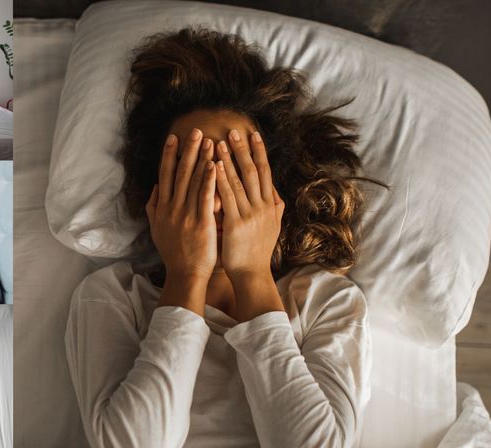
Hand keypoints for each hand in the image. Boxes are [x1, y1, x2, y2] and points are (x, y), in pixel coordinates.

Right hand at [146, 129, 217, 282]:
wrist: (185, 274)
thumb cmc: (174, 253)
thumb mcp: (157, 229)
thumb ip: (154, 208)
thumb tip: (155, 189)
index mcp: (163, 208)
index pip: (165, 175)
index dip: (169, 155)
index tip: (173, 137)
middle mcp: (172, 208)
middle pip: (179, 173)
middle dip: (188, 150)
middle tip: (195, 131)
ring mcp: (186, 215)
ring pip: (193, 182)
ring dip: (201, 159)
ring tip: (209, 141)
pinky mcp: (201, 223)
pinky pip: (206, 197)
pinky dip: (209, 180)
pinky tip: (215, 165)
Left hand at [215, 130, 283, 282]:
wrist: (252, 274)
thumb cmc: (258, 251)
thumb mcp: (272, 227)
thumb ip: (274, 208)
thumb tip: (276, 193)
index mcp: (270, 205)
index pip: (265, 172)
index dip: (259, 152)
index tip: (253, 134)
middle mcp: (263, 206)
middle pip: (254, 171)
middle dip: (243, 150)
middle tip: (234, 131)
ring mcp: (251, 214)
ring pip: (240, 181)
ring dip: (229, 160)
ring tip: (219, 142)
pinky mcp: (237, 224)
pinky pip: (228, 197)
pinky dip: (222, 180)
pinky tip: (214, 166)